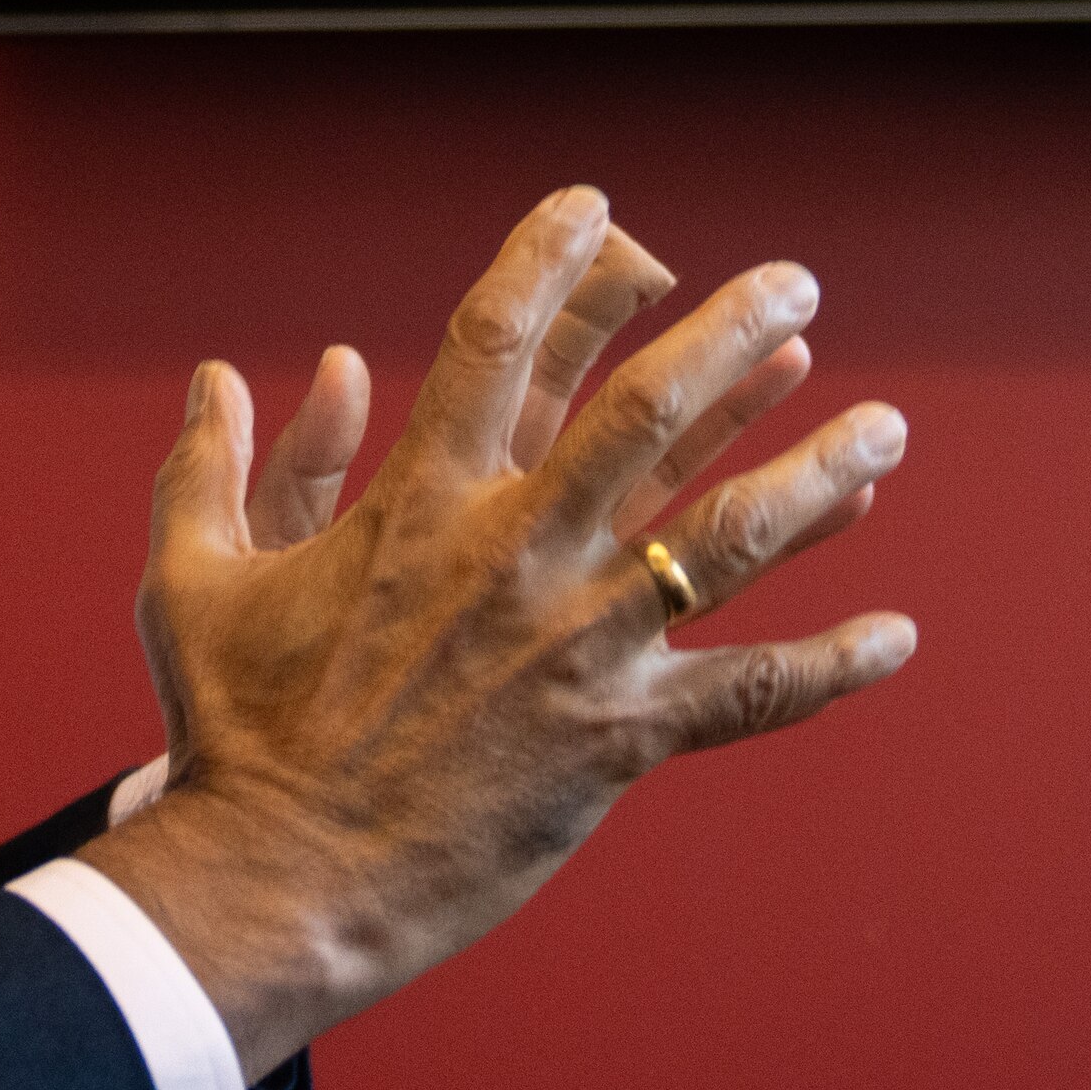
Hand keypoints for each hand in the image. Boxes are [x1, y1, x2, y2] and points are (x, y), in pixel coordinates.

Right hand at [82, 187, 918, 1076]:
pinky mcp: (617, 741)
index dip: (550, 260)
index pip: (495, 340)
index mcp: (419, 502)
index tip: (599, 208)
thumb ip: (217, 466)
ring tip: (886, 428)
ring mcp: (575, 646)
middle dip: (732, 336)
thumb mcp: (193, 579)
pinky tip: (897, 634)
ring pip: (726, 539)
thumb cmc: (233, 733)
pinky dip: (830, 665)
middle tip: (795, 288)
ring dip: (816, 475)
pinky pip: (749, 695)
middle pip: (646, 412)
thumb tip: (228, 374)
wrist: (278, 881)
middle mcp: (514, 555)